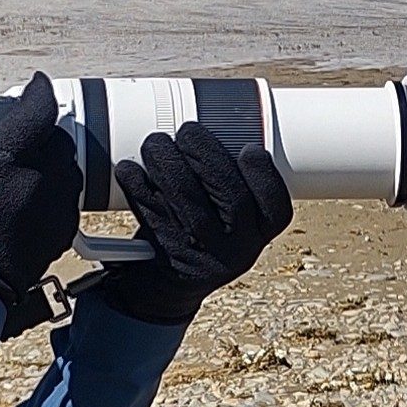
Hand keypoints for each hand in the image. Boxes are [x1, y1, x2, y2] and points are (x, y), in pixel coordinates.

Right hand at [0, 75, 80, 301]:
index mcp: (0, 161)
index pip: (38, 110)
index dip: (38, 91)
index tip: (32, 86)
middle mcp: (35, 182)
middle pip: (57, 137)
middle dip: (42, 128)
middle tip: (19, 132)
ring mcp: (52, 210)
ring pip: (68, 167)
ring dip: (50, 159)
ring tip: (23, 165)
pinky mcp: (59, 234)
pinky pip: (68, 199)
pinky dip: (54, 190)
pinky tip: (28, 196)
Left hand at [94, 121, 292, 324]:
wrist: (161, 287)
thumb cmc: (194, 232)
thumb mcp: (222, 215)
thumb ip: (221, 179)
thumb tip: (207, 119)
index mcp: (258, 233)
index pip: (276, 209)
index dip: (265, 178)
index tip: (250, 149)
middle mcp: (237, 249)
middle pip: (232, 201)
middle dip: (208, 157)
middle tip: (189, 131)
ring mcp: (202, 256)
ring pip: (191, 208)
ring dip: (170, 167)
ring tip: (155, 143)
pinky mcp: (166, 258)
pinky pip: (153, 219)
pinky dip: (139, 189)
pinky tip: (129, 170)